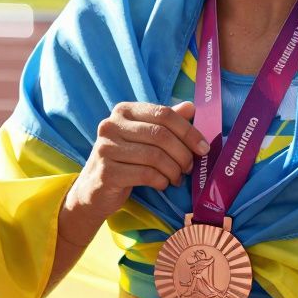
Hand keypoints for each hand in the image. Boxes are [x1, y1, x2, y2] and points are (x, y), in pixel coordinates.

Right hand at [63, 101, 208, 238]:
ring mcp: (106, 148)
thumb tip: (191, 107)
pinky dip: (161, 181)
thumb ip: (165, 122)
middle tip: (190, 167)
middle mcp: (111, 125)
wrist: (94, 190)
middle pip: (160, 135)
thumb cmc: (124, 160)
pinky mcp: (106, 171)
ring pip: (154, 156)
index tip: (203, 148)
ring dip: (173, 170)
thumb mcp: (144, 137)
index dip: (188, 131)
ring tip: (177, 178)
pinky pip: (145, 174)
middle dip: (182, 153)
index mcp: (123, 111)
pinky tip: (162, 184)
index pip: (163, 113)